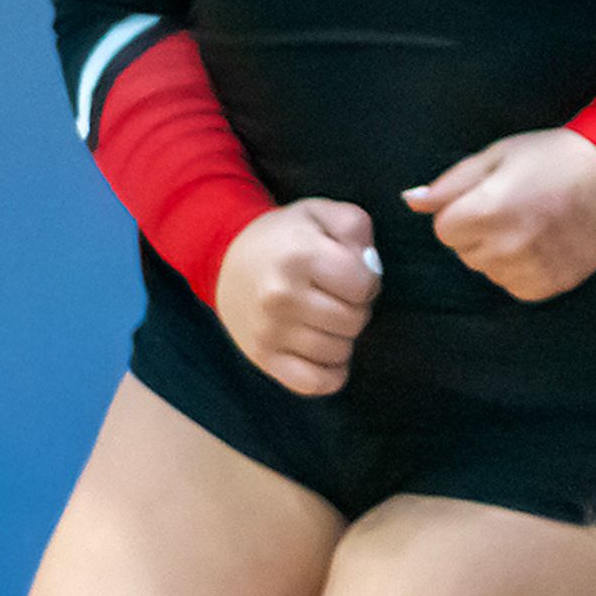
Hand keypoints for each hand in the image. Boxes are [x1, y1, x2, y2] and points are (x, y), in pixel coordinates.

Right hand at [213, 199, 381, 397]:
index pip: (365, 286)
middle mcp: (281, 297)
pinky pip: (313, 383)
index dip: (367, 281)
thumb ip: (355, 227)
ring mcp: (269, 331)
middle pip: (354, 321)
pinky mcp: (262, 357)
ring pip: (338, 352)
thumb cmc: (286, 237)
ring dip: (342, 338)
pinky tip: (325, 352)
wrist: (225, 256)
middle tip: (336, 298)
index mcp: (300, 257)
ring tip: (326, 319)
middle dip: (355, 309)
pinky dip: (329, 374)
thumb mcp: (321, 212)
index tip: (349, 275)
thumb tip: (370, 265)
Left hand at [408, 127, 595, 302]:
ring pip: (490, 271)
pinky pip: (517, 286)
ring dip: (501, 253)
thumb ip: (452, 183)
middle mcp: (506, 245)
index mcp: (486, 210)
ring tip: (534, 226)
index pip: (444, 230)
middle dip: (481, 233)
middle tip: (517, 208)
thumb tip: (411, 201)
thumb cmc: (555, 158)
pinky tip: (545, 246)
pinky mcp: (553, 284)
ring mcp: (531, 268)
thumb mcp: (498, 156)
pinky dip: (524, 270)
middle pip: (466, 253)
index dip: (463, 211)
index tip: (492, 197)